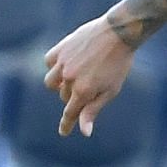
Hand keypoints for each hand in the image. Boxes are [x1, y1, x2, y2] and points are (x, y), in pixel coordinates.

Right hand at [44, 16, 135, 136]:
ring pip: (50, 82)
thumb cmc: (118, 64)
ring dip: (59, 84)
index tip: (63, 132)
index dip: (67, 124)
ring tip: (73, 78)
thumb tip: (84, 132)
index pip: (70, 114)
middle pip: (63, 97)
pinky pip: (49, 62)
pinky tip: (66, 64)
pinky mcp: (60, 49)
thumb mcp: (110, 91)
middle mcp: (69, 79)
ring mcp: (63, 63)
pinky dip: (55, 66)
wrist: (118, 34)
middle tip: (88, 86)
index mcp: (83, 91)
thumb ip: (93, 110)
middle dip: (73, 96)